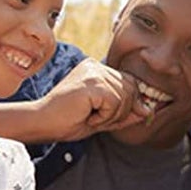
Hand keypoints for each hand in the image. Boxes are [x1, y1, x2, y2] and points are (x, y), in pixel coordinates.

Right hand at [33, 59, 153, 139]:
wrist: (42, 123)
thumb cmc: (68, 121)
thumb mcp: (103, 118)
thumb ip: (125, 113)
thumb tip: (149, 111)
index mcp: (97, 70)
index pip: (130, 83)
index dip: (130, 104)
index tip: (114, 119)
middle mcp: (96, 66)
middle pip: (131, 90)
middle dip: (121, 112)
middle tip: (97, 120)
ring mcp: (93, 72)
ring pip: (124, 98)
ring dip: (111, 116)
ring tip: (90, 117)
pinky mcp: (91, 83)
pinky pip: (114, 103)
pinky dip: (104, 117)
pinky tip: (87, 116)